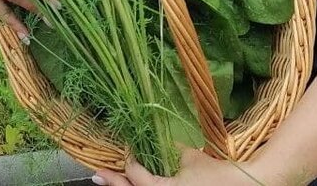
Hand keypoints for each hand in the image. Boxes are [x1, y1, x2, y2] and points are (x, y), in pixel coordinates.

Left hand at [94, 148, 271, 185]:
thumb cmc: (217, 173)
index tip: (125, 152)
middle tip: (99, 176)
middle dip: (115, 184)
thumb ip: (170, 150)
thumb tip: (156, 137)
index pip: (138, 178)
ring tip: (108, 181)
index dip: (129, 163)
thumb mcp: (190, 158)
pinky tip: (133, 184)